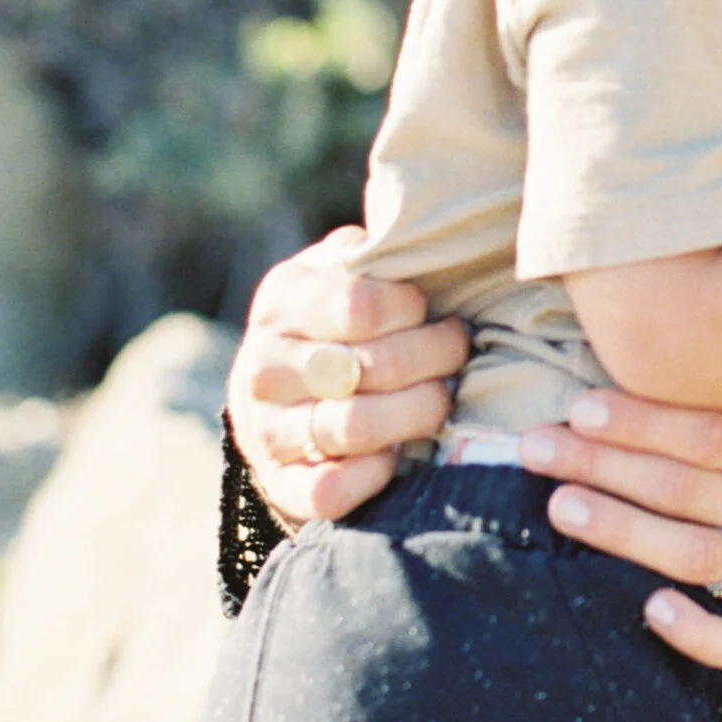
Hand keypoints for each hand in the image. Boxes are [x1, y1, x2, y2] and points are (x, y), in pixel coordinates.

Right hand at [226, 229, 468, 528]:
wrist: (279, 402)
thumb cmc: (335, 322)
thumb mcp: (342, 272)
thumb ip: (374, 254)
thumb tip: (423, 232)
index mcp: (282, 301)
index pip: (360, 304)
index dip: (413, 310)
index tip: (434, 310)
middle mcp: (263, 365)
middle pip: (370, 368)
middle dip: (434, 360)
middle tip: (457, 354)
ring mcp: (265, 429)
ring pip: (353, 428)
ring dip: (417, 415)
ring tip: (442, 399)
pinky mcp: (277, 484)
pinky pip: (328, 490)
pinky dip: (374, 474)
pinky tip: (399, 454)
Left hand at [515, 392, 721, 709]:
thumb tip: (695, 301)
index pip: (713, 431)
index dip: (645, 419)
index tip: (581, 404)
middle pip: (687, 487)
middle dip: (605, 465)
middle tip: (536, 446)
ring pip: (698, 556)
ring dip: (623, 533)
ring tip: (559, 507)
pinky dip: (697, 632)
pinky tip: (651, 611)